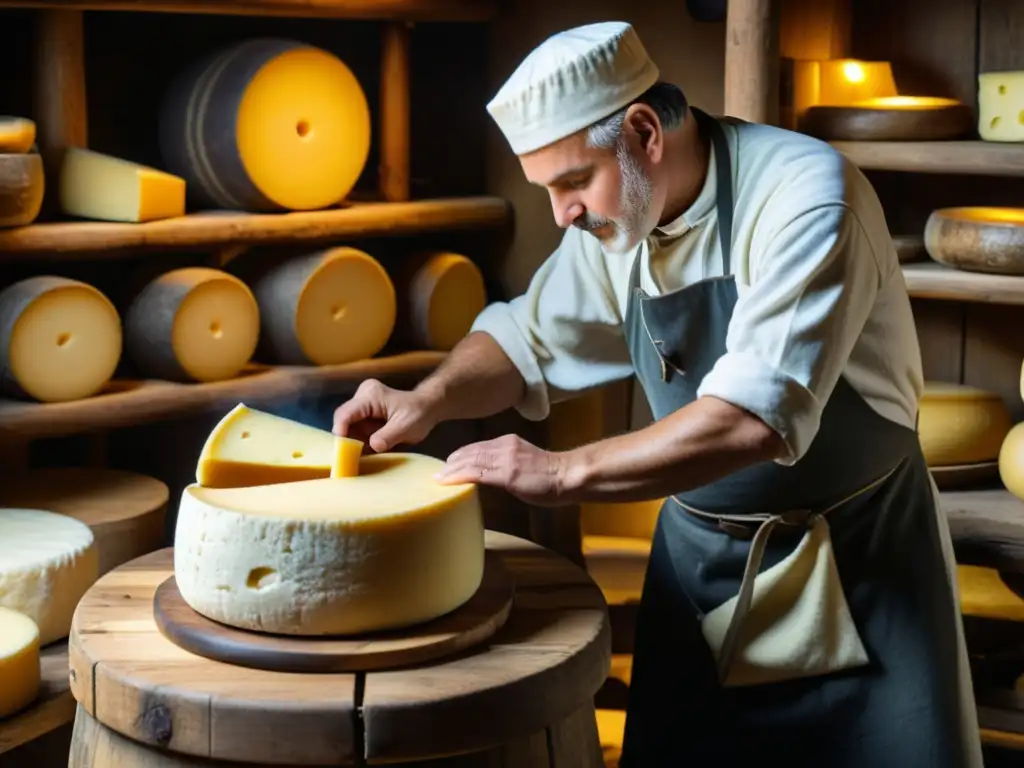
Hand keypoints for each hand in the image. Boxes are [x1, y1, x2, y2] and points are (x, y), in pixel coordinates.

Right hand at [332, 379, 439, 452]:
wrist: (427, 408)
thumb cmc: (419, 414)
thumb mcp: (406, 427)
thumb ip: (388, 436)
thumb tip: (373, 446)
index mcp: (371, 395)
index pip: (345, 413)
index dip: (340, 432)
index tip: (342, 451)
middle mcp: (362, 397)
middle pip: (343, 421)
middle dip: (346, 440)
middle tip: (350, 459)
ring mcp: (362, 405)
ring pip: (348, 428)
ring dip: (353, 443)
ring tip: (360, 457)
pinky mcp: (363, 415)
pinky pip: (355, 430)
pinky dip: (359, 442)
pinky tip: (366, 452)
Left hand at [435, 434, 571, 506]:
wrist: (567, 475)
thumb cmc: (552, 475)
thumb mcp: (525, 463)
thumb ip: (508, 465)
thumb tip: (493, 475)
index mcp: (508, 442)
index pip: (478, 447)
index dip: (462, 455)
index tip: (449, 463)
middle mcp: (504, 446)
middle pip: (470, 451)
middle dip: (453, 461)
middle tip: (438, 471)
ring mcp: (504, 458)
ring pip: (470, 460)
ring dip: (451, 469)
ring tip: (438, 476)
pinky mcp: (506, 473)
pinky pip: (477, 472)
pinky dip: (459, 476)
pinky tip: (448, 481)